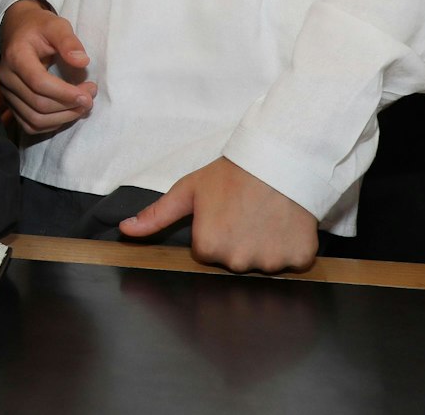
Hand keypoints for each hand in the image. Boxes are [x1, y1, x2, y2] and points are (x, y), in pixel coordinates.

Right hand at [0, 0, 96, 133]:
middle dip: (69, 106)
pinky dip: (52, 124)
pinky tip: (67, 113)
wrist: (18, 30)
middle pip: (39, 105)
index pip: (39, 83)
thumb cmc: (39, 28)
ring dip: (63, 118)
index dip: (65, 93)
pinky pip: (30, 125)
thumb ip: (69, 41)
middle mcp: (7, 78)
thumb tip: (82, 62)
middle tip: (90, 97)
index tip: (88, 93)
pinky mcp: (11, 103)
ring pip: (35, 119)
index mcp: (16, 56)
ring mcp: (7, 93)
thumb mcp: (56, 26)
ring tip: (82, 106)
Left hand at [122, 158, 318, 273]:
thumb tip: (125, 230)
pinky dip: (290, 247)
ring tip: (265, 216)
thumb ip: (156, 215)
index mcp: (208, 247)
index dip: (214, 231)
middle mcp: (237, 262)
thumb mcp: (188, 191)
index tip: (222, 212)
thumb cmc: (232, 174)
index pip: (206, 252)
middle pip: (233, 261)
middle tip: (244, 213)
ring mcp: (270, 263)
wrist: (280, 160)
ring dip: (264, 246)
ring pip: (263, 264)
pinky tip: (285, 224)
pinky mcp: (299, 260)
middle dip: (237, 242)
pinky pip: (292, 263)